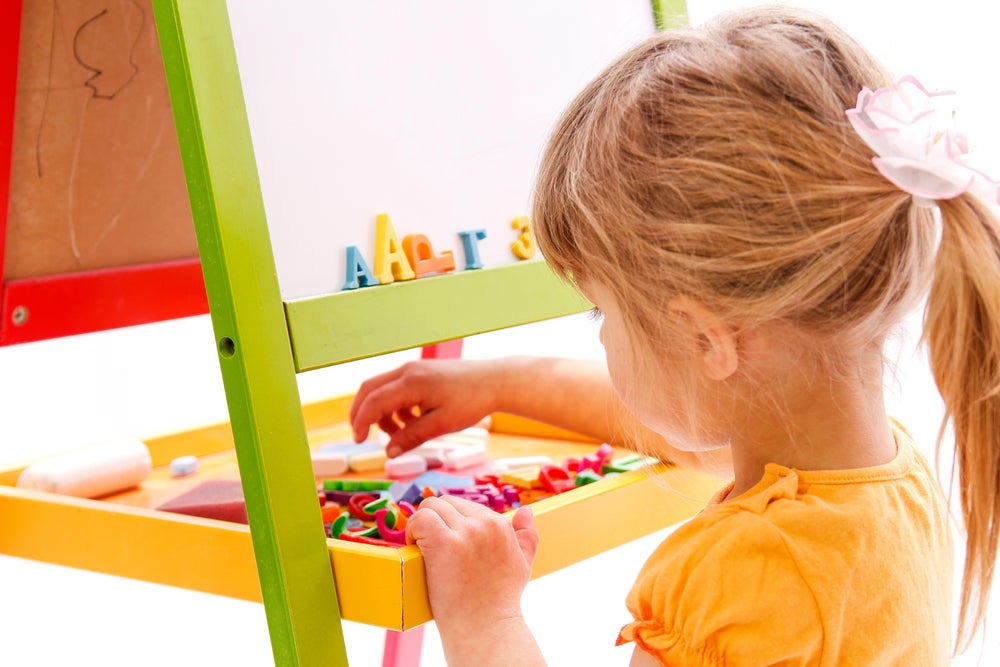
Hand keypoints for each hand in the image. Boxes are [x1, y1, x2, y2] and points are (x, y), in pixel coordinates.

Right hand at [349, 359, 503, 456]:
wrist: (495, 381)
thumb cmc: (471, 402)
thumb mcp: (441, 424)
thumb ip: (412, 437)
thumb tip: (388, 453)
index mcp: (411, 382)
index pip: (373, 401)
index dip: (361, 422)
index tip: (359, 441)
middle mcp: (407, 370)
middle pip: (369, 389)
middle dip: (361, 413)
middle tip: (362, 437)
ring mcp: (413, 368)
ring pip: (382, 388)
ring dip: (381, 412)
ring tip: (400, 434)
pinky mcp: (421, 372)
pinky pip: (396, 388)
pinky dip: (395, 406)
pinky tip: (412, 421)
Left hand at [406, 495, 539, 634]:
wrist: (487, 628)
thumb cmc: (500, 600)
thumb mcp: (523, 564)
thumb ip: (527, 535)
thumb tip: (526, 510)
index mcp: (501, 525)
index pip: (465, 506)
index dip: (452, 524)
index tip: (449, 547)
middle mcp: (484, 524)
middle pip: (446, 502)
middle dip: (436, 521)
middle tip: (432, 547)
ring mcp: (464, 533)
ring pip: (431, 506)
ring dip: (421, 525)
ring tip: (422, 548)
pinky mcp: (443, 543)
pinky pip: (420, 518)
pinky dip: (412, 528)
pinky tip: (415, 546)